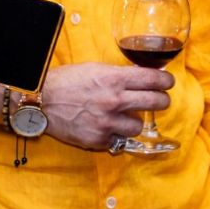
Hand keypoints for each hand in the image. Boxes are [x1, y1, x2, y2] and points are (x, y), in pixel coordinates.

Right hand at [40, 62, 173, 150]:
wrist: (41, 102)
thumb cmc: (67, 81)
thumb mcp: (95, 69)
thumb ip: (118, 75)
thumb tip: (141, 78)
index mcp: (114, 79)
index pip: (152, 79)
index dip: (165, 81)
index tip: (168, 82)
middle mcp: (114, 101)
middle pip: (155, 102)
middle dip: (162, 100)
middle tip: (160, 100)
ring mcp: (107, 123)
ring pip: (139, 126)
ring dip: (135, 120)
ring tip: (126, 116)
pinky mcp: (99, 140)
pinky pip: (119, 140)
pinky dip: (115, 134)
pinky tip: (107, 126)